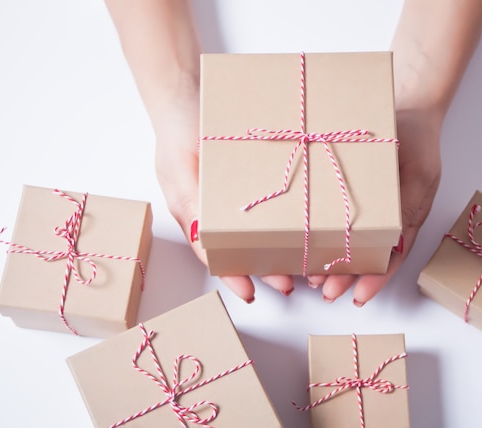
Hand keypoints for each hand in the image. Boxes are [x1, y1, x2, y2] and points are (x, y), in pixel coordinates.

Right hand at [154, 102, 293, 303]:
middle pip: (242, 247)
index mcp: (194, 214)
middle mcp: (214, 209)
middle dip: (266, 268)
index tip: (251, 294)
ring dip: (278, 248)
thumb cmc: (178, 129)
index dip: (232, 276)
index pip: (213, 254)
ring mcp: (232, 194)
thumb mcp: (180, 168)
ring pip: (258, 231)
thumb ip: (191, 203)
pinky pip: (267, 204)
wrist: (185, 90)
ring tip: (303, 262)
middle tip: (293, 282)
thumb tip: (203, 239)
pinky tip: (301, 226)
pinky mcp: (249, 176)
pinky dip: (281, 220)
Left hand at [307, 108, 441, 305]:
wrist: (407, 107)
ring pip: (348, 241)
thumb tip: (394, 241)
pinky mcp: (348, 191)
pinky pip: (335, 217)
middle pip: (366, 255)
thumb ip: (407, 207)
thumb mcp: (419, 174)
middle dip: (346, 277)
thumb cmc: (417, 141)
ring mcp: (366, 205)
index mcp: (406, 219)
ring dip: (331, 261)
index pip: (392, 257)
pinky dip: (323, 234)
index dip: (376, 279)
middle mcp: (385, 218)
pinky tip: (307, 244)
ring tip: (311, 277)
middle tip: (325, 290)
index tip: (359, 297)